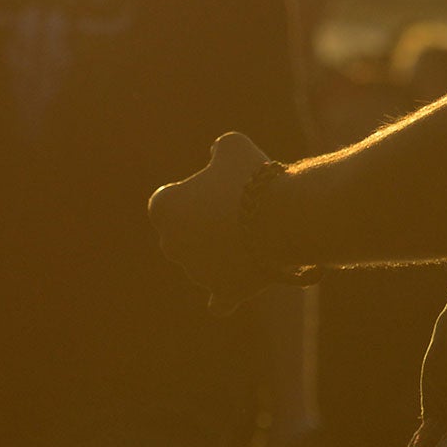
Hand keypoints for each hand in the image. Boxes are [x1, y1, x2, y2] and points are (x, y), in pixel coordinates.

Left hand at [150, 132, 279, 314]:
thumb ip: (220, 150)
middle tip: (234, 209)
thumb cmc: (252, 177)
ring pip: (205, 262)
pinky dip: (224, 295)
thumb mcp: (234, 146)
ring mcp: (196, 272)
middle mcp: (171, 244)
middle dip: (201, 225)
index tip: (213, 189)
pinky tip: (232, 290)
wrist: (281, 216)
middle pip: (181, 235)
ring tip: (256, 230)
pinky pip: (219, 300)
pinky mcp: (224, 290)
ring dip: (222, 250)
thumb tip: (217, 155)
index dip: (189, 194)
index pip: (166, 202)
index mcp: (164, 208)